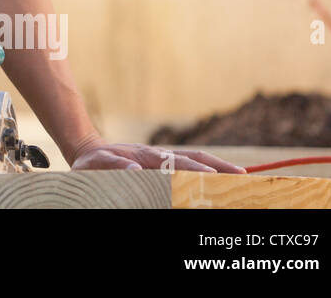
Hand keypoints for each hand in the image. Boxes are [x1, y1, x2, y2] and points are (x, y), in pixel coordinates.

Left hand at [70, 139, 246, 173]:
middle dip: (218, 166)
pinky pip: (187, 167)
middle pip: (195, 159)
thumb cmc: (91, 162)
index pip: (177, 163)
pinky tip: (218, 180)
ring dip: (216, 167)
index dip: (195, 169)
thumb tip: (136, 170)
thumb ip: (114, 167)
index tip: (212, 175)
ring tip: (240, 176)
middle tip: (242, 176)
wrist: (88, 150)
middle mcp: (159, 156)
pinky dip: (205, 170)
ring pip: (195, 161)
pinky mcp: (162, 165)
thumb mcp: (96, 166)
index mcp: (146, 157)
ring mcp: (162, 160)